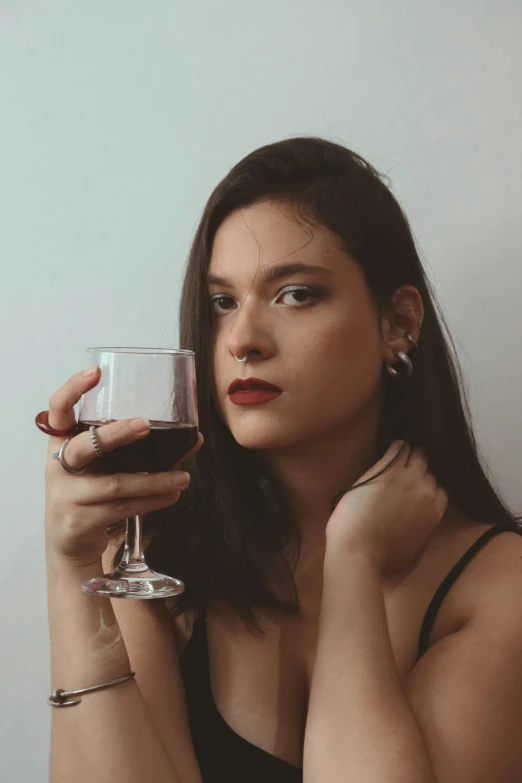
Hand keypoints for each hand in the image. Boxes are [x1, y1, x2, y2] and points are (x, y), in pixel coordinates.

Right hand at [44, 367, 203, 567]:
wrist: (69, 544)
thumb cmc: (91, 494)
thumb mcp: (102, 466)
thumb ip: (134, 449)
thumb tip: (194, 436)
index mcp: (61, 443)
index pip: (58, 409)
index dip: (73, 389)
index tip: (96, 372)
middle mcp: (58, 466)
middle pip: (84, 446)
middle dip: (116, 433)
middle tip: (146, 425)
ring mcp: (66, 495)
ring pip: (114, 484)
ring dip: (153, 480)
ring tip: (183, 477)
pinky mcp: (79, 520)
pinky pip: (122, 507)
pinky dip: (151, 501)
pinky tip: (171, 496)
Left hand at [325, 440, 448, 574]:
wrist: (358, 545)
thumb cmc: (382, 555)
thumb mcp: (415, 546)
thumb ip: (424, 528)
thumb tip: (421, 520)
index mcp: (435, 512)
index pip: (440, 490)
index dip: (429, 486)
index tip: (419, 486)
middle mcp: (426, 490)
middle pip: (429, 470)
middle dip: (421, 469)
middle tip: (410, 467)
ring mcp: (407, 476)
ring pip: (417, 455)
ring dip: (411, 454)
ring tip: (404, 452)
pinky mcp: (386, 468)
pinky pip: (397, 450)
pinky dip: (397, 446)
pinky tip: (394, 445)